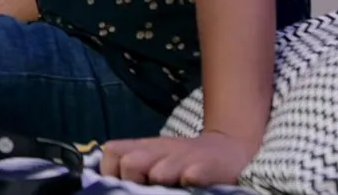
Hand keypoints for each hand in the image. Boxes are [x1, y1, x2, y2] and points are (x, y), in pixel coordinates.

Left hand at [99, 131, 257, 186]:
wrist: (229, 150)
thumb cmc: (184, 162)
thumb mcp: (154, 158)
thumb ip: (132, 168)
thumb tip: (107, 184)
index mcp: (144, 148)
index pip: (112, 152)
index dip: (111, 172)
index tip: (122, 185)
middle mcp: (161, 150)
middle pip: (129, 163)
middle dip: (133, 181)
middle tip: (146, 189)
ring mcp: (184, 159)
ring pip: (158, 172)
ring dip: (160, 182)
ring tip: (169, 189)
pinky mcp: (206, 168)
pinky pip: (191, 175)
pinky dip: (188, 181)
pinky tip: (190, 185)